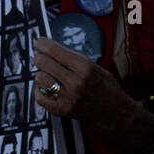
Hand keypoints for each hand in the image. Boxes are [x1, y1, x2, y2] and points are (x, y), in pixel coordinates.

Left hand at [33, 38, 153, 151]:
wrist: (114, 111)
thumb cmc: (103, 85)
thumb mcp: (94, 66)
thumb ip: (73, 58)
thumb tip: (48, 47)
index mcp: (86, 68)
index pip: (54, 51)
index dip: (43, 44)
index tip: (39, 42)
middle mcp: (76, 82)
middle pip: (43, 63)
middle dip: (39, 57)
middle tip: (40, 57)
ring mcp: (68, 98)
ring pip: (39, 78)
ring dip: (41, 74)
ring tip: (48, 74)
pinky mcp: (61, 110)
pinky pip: (39, 96)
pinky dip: (40, 90)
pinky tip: (47, 88)